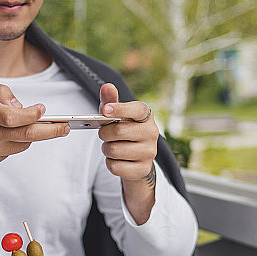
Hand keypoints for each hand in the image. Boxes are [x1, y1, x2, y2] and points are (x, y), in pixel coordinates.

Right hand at [0, 82, 68, 180]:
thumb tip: (21, 105)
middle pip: (27, 135)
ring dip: (34, 135)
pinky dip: (16, 141)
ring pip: (22, 144)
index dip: (33, 114)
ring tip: (41, 126)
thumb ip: (0, 91)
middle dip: (52, 131)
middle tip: (66, 127)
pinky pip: (11, 151)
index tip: (43, 109)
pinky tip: (10, 134)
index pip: (13, 116)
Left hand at [98, 83, 157, 222]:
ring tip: (112, 146)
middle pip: (118, 132)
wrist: (136, 158)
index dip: (119, 109)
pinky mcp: (143, 169)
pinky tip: (117, 159)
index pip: (136, 109)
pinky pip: (115, 166)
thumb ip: (110, 101)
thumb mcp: (115, 115)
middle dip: (104, 134)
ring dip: (106, 149)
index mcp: (146, 116)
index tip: (104, 111)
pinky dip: (110, 163)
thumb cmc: (124, 130)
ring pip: (114, 150)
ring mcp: (150, 152)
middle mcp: (152, 133)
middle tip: (105, 135)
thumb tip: (107, 86)